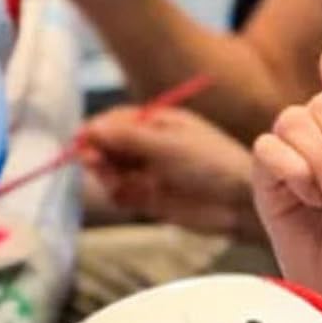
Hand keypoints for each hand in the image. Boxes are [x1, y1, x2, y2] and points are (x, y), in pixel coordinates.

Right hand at [79, 106, 254, 235]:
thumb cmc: (212, 162)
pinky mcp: (147, 198)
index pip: (115, 121)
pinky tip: (125, 197)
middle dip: (97, 153)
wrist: (239, 201)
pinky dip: (117, 195)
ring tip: (114, 181)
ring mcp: (147, 172)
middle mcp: (148, 145)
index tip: (81, 139)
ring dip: (105, 175)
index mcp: (156, 122)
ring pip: (110, 171)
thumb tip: (91, 128)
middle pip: (107, 146)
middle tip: (93, 162)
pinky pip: (120, 194)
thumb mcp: (168, 145)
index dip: (96, 129)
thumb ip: (128, 138)